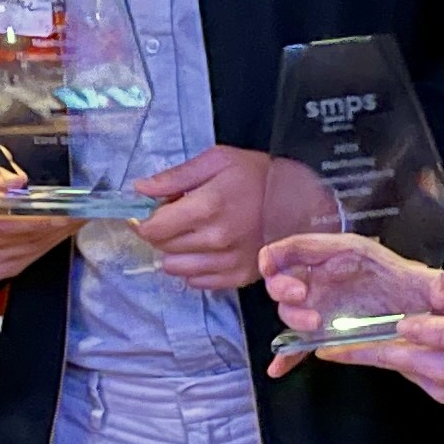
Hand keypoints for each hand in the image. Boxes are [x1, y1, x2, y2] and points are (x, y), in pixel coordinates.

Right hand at [0, 145, 79, 284]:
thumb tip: (17, 180)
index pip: (2, 217)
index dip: (36, 215)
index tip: (65, 208)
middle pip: (21, 233)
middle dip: (56, 221)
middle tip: (84, 208)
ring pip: (31, 246)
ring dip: (59, 231)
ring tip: (80, 214)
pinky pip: (33, 255)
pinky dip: (52, 240)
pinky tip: (66, 227)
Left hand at [129, 146, 275, 292]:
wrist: (302, 200)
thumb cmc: (258, 176)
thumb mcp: (216, 160)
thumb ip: (175, 177)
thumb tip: (141, 189)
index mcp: (206, 206)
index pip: (153, 228)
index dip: (145, 220)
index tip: (152, 212)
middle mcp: (215, 240)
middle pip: (162, 248)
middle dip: (163, 232)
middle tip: (179, 217)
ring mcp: (228, 262)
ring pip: (176, 268)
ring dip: (176, 252)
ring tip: (194, 234)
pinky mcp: (239, 277)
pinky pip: (198, 283)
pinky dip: (195, 268)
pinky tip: (207, 250)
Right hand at [260, 235, 443, 375]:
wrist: (420, 311)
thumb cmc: (416, 288)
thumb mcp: (429, 283)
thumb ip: (436, 284)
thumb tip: (443, 293)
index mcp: (342, 256)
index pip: (300, 247)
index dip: (279, 253)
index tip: (270, 266)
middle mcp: (323, 278)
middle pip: (285, 279)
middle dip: (284, 288)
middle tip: (304, 299)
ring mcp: (320, 305)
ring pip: (290, 310)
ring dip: (294, 319)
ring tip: (316, 327)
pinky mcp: (323, 330)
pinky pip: (298, 342)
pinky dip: (287, 356)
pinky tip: (278, 369)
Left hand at [316, 308, 443, 415]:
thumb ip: (443, 329)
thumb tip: (405, 325)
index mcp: (439, 366)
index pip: (385, 356)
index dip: (353, 350)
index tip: (322, 349)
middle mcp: (436, 383)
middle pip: (392, 361)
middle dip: (365, 348)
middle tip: (334, 337)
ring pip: (408, 364)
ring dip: (389, 350)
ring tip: (365, 333)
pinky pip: (425, 369)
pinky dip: (412, 354)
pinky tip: (413, 340)